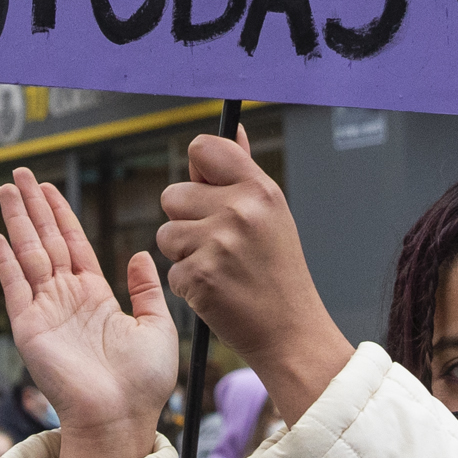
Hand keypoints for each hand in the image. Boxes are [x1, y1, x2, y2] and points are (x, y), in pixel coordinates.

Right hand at [0, 167, 177, 457]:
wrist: (120, 418)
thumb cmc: (143, 383)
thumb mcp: (157, 327)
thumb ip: (146, 290)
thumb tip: (139, 254)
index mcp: (95, 297)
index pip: (74, 245)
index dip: (61, 215)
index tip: (49, 187)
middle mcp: (66, 299)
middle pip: (45, 241)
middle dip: (34, 206)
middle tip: (20, 173)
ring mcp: (45, 311)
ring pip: (28, 254)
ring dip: (17, 221)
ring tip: (7, 189)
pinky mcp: (29, 327)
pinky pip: (14, 286)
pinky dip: (3, 260)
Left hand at [154, 133, 352, 423]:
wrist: (291, 331)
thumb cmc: (278, 271)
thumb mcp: (271, 214)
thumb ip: (242, 171)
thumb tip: (232, 126)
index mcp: (260, 189)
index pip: (203, 147)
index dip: (197, 169)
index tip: (206, 189)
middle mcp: (240, 210)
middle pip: (172, 194)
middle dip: (186, 220)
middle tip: (219, 244)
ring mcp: (218, 243)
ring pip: (166, 233)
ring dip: (183, 253)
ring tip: (219, 268)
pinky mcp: (199, 275)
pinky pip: (170, 269)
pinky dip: (187, 284)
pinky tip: (217, 290)